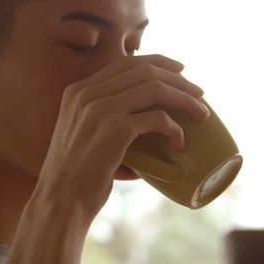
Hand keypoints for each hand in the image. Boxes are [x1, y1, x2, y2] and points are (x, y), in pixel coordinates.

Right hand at [32, 54, 209, 219]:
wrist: (60, 201)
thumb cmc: (78, 177)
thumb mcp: (87, 137)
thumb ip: (111, 122)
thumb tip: (154, 125)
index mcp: (78, 91)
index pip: (125, 63)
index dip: (158, 62)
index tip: (180, 71)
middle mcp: (87, 92)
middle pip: (144, 70)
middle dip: (178, 79)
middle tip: (200, 93)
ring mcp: (100, 107)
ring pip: (155, 88)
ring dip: (184, 99)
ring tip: (202, 114)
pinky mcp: (115, 128)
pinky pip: (158, 118)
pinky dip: (175, 129)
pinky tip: (180, 143)